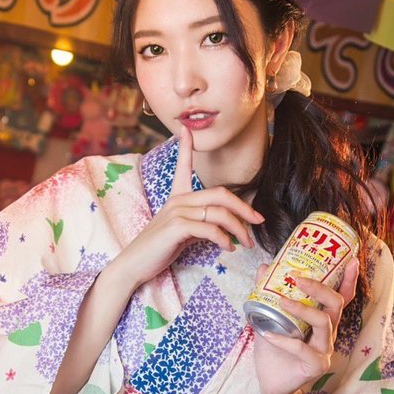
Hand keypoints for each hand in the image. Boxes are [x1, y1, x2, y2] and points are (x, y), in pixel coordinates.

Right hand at [112, 127, 264, 289]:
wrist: (135, 264)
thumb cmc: (158, 249)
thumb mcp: (183, 232)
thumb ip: (201, 224)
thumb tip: (225, 229)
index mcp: (177, 197)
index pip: (183, 166)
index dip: (186, 147)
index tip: (186, 129)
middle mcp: (177, 200)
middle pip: (221, 194)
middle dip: (245, 208)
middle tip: (259, 220)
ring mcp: (177, 212)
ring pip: (219, 213)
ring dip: (239, 229)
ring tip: (247, 242)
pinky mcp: (177, 227)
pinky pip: (210, 229)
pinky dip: (224, 239)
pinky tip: (228, 248)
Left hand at [252, 257, 359, 393]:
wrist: (272, 383)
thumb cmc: (274, 350)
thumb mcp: (268, 318)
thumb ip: (267, 294)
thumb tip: (265, 267)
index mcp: (321, 319)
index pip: (340, 297)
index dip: (348, 280)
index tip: (350, 261)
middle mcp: (328, 332)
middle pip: (336, 304)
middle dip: (319, 288)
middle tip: (297, 278)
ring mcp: (324, 349)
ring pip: (324, 322)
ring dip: (303, 309)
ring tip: (282, 302)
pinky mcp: (316, 365)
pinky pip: (302, 349)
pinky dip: (283, 340)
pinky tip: (268, 335)